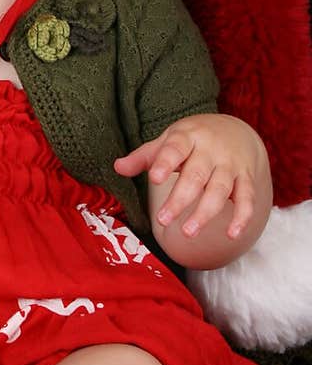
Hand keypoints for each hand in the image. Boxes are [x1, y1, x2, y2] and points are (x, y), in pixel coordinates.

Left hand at [114, 114, 267, 240]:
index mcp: (187, 137)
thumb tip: (117, 167)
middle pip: (196, 175)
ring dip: (205, 212)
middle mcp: (211, 150)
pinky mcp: (246, 177)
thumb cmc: (193, 139)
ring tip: (187, 232)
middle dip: (180, 198)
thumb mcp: (169, 141)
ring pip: (220, 189)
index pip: (175, 149)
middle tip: (162, 220)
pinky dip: (242, 217)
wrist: (237, 130)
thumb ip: (144, 157)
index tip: (154, 178)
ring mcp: (230, 164)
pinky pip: (247, 197)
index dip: (165, 162)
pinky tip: (232, 234)